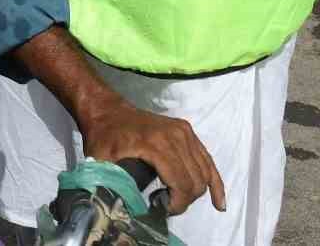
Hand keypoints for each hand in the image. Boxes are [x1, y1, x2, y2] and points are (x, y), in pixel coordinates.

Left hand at [81, 95, 226, 215]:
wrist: (108, 110)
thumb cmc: (104, 136)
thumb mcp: (100, 160)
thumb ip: (111, 183)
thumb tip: (123, 207)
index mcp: (156, 145)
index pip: (181, 183)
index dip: (177, 204)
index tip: (162, 209)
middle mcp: (175, 136)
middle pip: (195, 180)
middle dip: (184, 200)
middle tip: (165, 205)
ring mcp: (184, 132)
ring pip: (203, 173)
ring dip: (195, 192)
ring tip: (176, 200)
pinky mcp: (187, 130)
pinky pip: (207, 160)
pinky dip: (215, 182)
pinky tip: (219, 202)